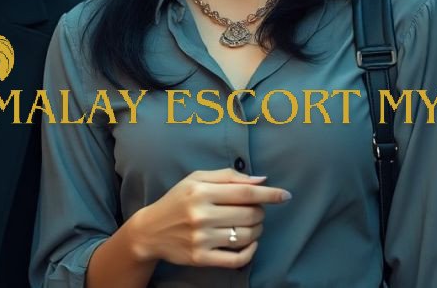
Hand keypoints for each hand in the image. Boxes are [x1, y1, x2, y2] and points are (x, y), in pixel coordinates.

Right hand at [124, 167, 290, 268]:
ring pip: (247, 236)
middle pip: (249, 214)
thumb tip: (262, 180)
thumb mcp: (195, 179)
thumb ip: (228, 177)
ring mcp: (201, 238)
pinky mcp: (201, 258)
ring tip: (252, 225)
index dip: (269, 194)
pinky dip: (251, 251)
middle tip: (257, 210)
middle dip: (261, 212)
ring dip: (257, 230)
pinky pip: (237, 258)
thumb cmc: (177, 200)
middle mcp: (200, 214)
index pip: (244, 192)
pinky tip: (251, 243)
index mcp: (200, 191)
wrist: (150, 230)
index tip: (285, 195)